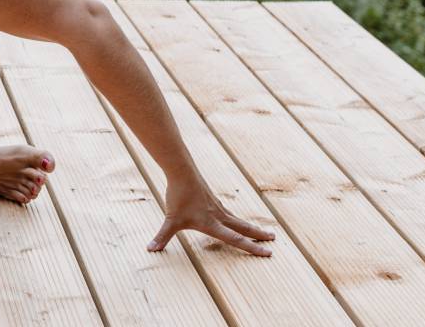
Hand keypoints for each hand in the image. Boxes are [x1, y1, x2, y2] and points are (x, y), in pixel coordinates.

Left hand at [147, 178, 275, 256]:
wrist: (182, 171)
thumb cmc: (178, 196)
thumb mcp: (170, 220)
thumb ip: (162, 236)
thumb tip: (150, 249)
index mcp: (212, 224)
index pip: (236, 239)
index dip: (252, 248)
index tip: (268, 252)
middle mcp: (219, 216)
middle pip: (243, 228)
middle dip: (258, 236)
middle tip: (274, 240)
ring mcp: (218, 207)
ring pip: (238, 219)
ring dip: (251, 227)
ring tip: (263, 232)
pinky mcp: (214, 199)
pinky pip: (229, 213)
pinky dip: (238, 219)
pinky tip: (237, 220)